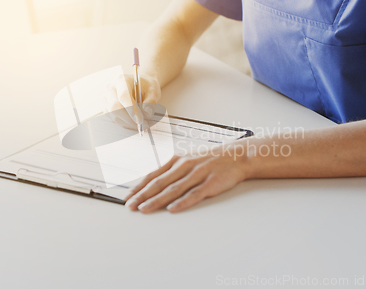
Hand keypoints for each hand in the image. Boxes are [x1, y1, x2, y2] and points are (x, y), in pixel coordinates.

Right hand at [102, 72, 160, 127]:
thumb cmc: (146, 86)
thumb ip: (152, 100)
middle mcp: (111, 89)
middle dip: (130, 120)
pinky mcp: (107, 108)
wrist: (141, 85)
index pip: (123, 96)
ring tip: (145, 126)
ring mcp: (107, 99)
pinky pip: (115, 119)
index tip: (141, 120)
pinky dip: (127, 124)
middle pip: (115, 107)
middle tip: (144, 125)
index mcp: (122, 80)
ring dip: (129, 124)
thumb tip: (147, 113)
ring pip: (114, 116)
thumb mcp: (153, 90)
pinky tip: (137, 124)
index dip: (131, 109)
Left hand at [124, 148, 250, 212]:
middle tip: (130, 206)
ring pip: (173, 189)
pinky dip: (182, 202)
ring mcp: (197, 174)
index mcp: (177, 161)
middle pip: (159, 183)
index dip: (139, 187)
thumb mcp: (189, 160)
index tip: (127, 197)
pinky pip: (194, 194)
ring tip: (145, 209)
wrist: (237, 156)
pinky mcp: (210, 183)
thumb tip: (154, 184)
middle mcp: (185, 166)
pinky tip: (172, 209)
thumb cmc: (211, 160)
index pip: (153, 175)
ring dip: (157, 200)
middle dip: (142, 195)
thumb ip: (173, 171)